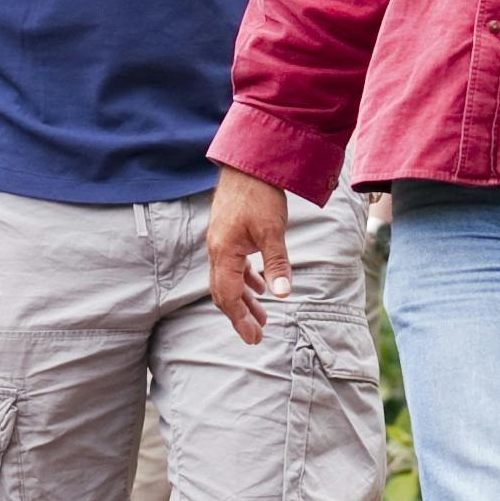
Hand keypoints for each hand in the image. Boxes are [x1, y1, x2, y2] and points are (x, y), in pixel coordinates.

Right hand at [205, 166, 295, 345]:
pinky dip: (245, 280)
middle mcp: (217, 250)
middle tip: (256, 336)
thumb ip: (277, 264)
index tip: (253, 338)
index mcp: (223, 252)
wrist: (248, 162)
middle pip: (223, 292)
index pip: (227, 296)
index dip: (239, 319)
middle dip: (239, 315)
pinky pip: (233, 265)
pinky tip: (260, 287)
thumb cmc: (259, 194)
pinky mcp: (229, 234)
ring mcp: (221, 241)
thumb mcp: (273, 231)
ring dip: (244, 299)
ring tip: (262, 317)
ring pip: (228, 279)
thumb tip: (282, 295)